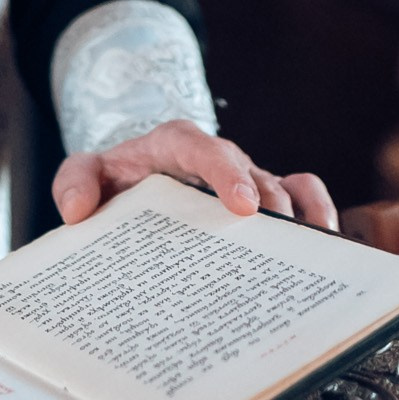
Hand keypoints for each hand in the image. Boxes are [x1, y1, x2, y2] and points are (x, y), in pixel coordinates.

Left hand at [53, 119, 336, 231]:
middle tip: (275, 246)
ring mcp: (245, 176)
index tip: (242, 206)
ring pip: (285, 187)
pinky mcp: (263, 197)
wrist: (135, 173)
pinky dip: (318, 211)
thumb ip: (73, 181)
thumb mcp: (85, 171)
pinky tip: (324, 245)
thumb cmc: (116, 176)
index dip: (226, 173)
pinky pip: (303, 191)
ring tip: (310, 256)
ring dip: (298, 218)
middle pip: (253, 174)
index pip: (203, 148)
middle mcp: (218, 158)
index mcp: (175, 143)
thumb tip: (77, 210)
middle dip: (268, 207)